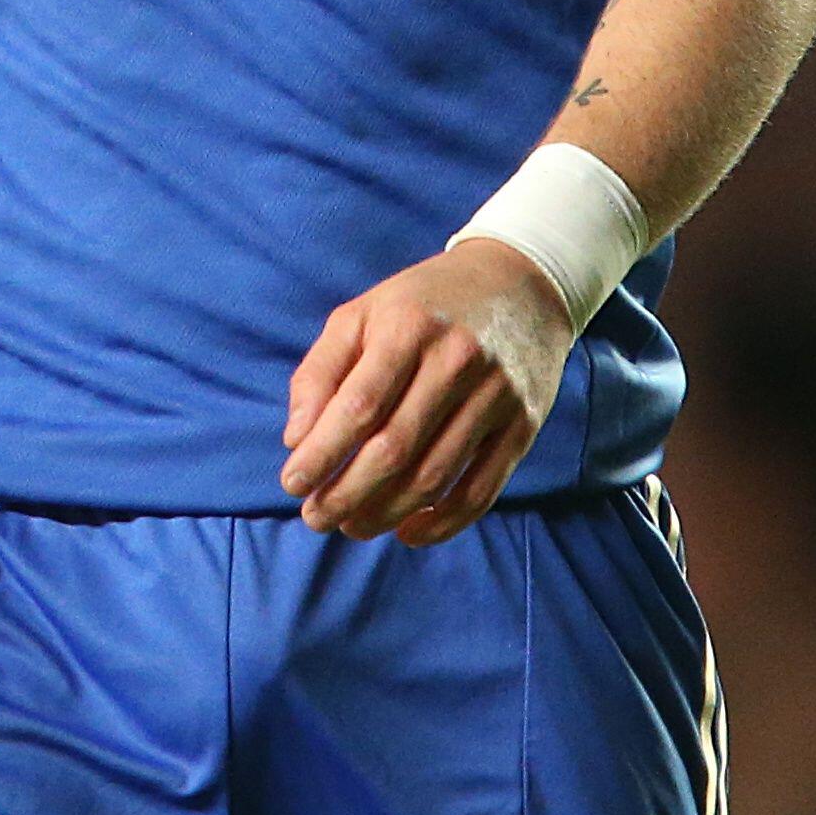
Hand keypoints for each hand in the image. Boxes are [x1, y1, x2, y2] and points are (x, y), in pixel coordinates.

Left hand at [279, 238, 574, 546]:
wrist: (520, 282)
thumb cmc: (423, 304)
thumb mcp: (363, 314)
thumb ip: (320, 371)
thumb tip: (297, 440)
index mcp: (408, 326)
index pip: (358, 406)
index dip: (321, 454)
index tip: (292, 484)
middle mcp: (456, 359)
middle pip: (393, 448)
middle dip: (346, 494)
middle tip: (316, 517)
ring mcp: (495, 394)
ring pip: (433, 476)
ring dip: (385, 513)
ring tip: (352, 525)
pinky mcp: (523, 424)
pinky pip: (481, 490)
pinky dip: (442, 523)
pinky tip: (407, 532)